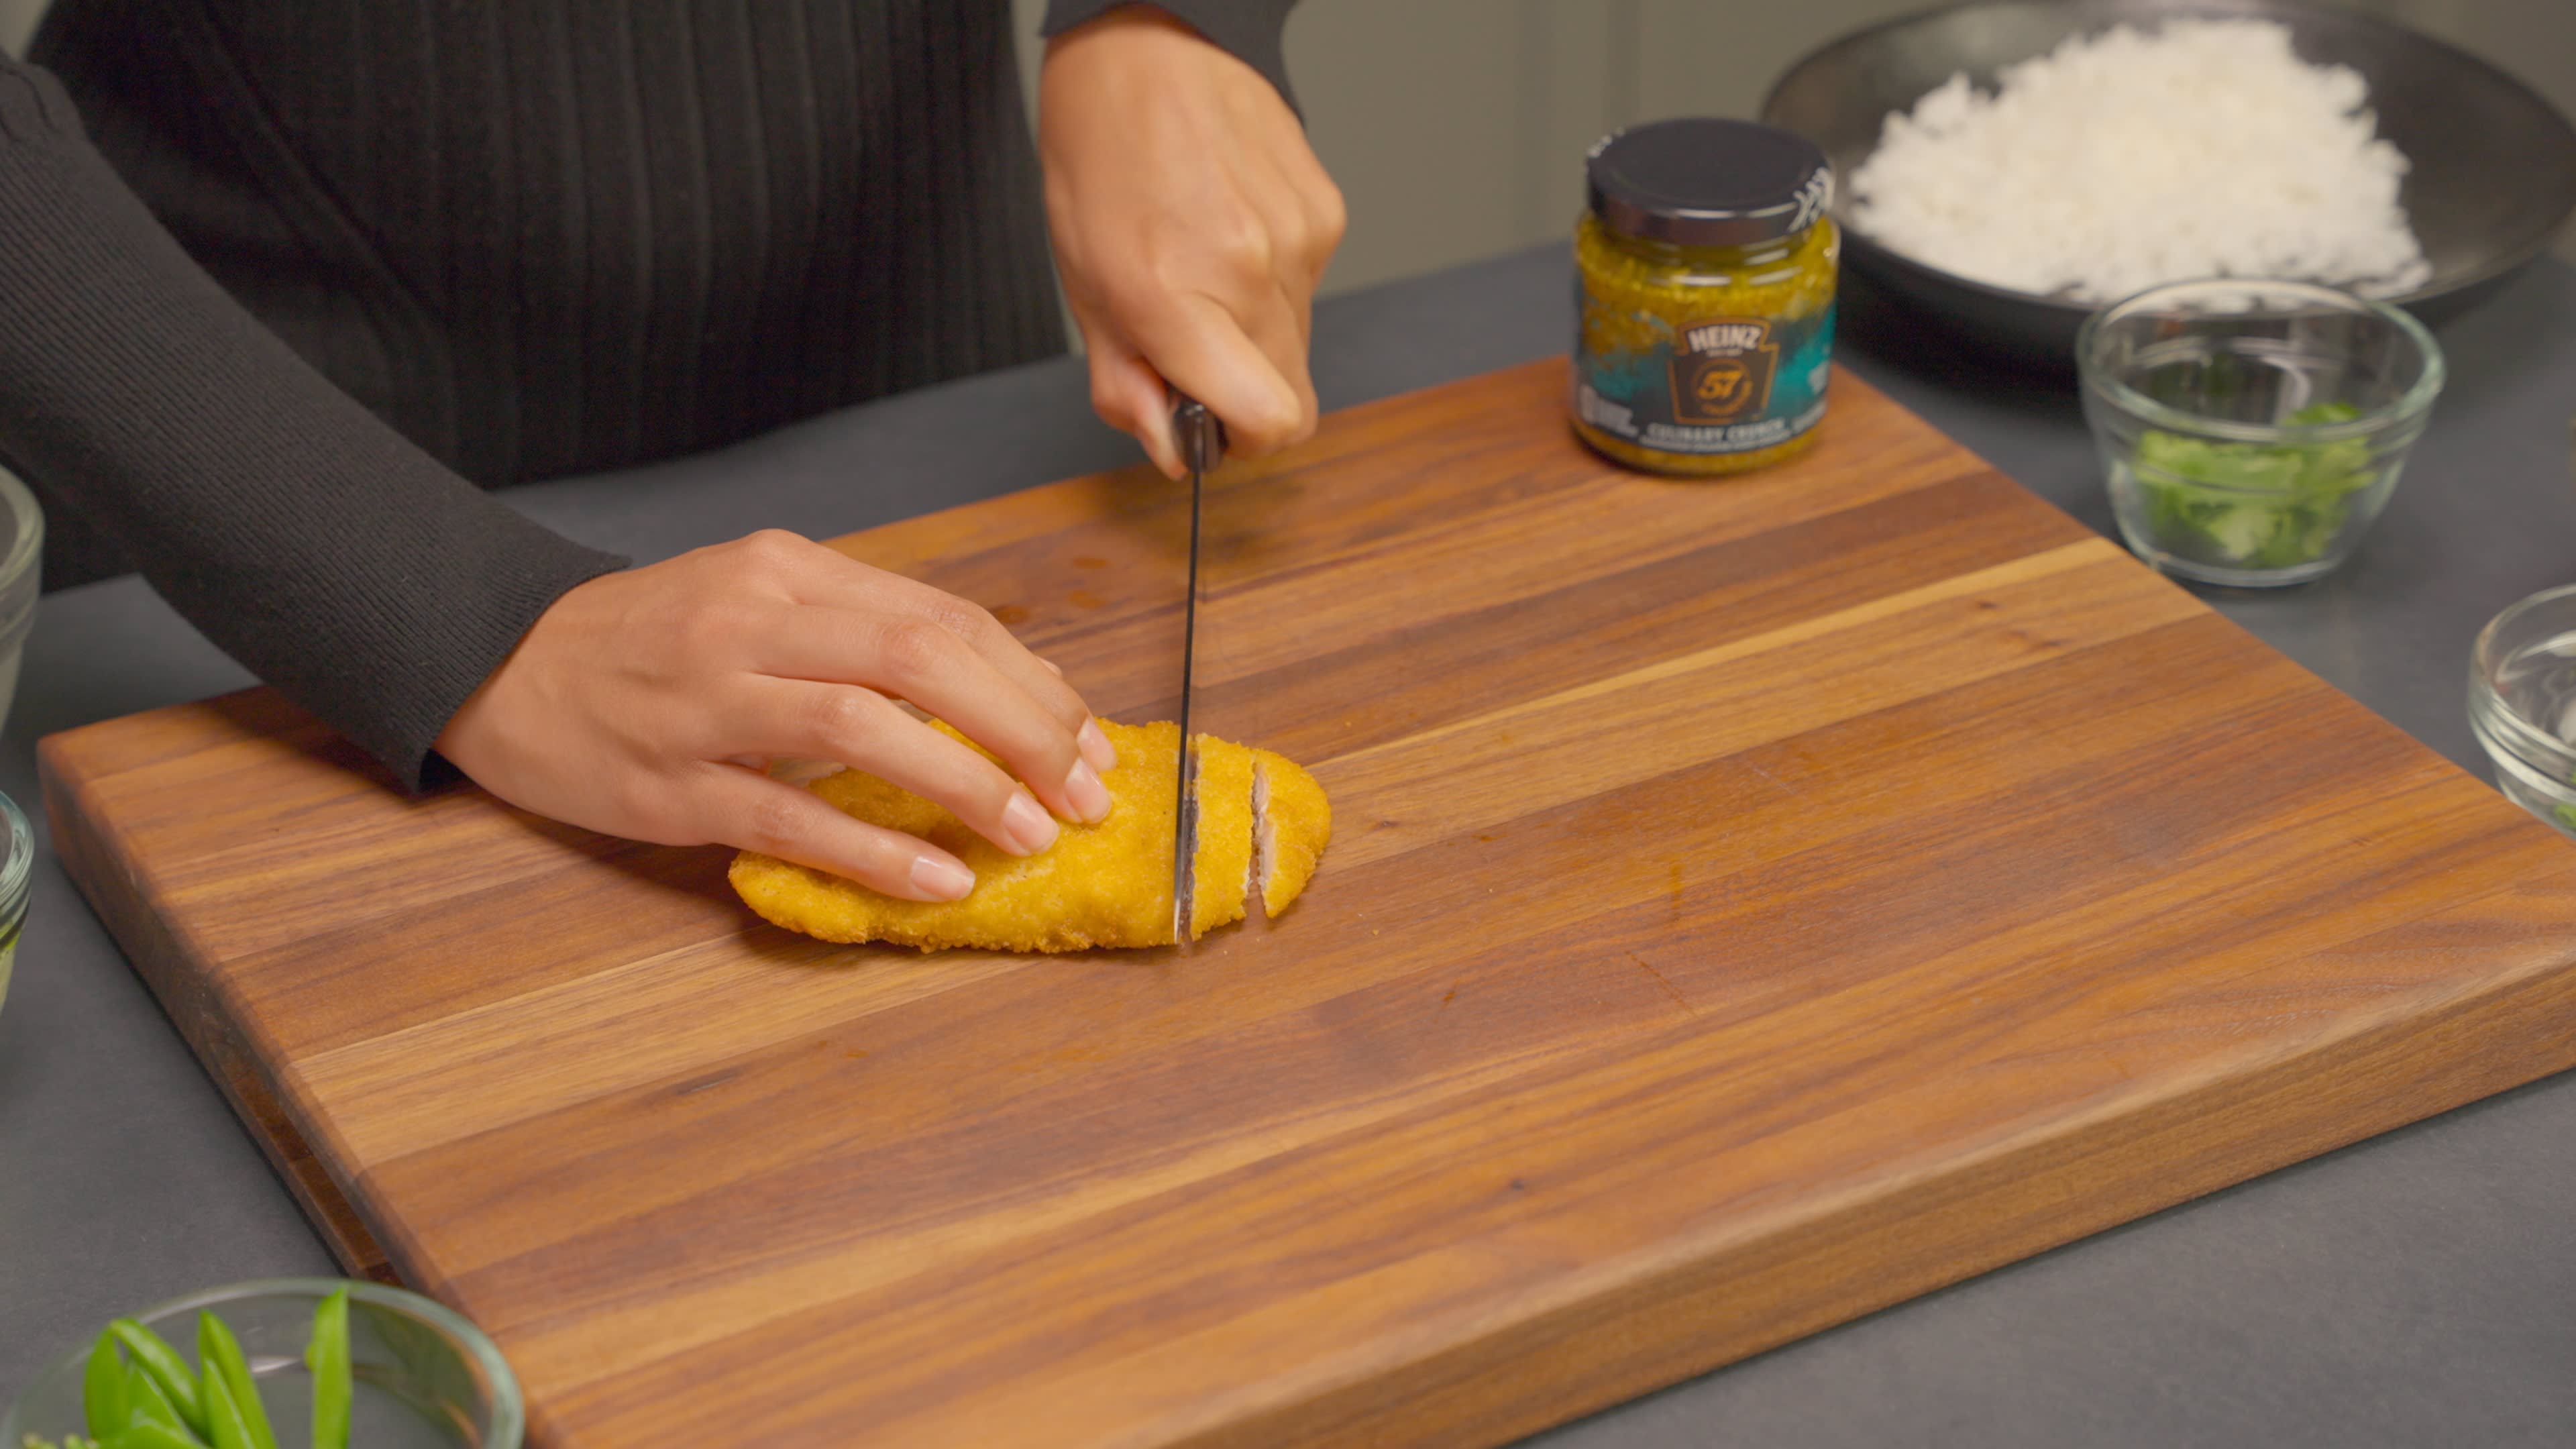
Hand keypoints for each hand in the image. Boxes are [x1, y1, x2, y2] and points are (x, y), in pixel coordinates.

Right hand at [435, 531, 1120, 901]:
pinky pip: (790, 818)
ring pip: (863, 730)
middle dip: (1022, 729)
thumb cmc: (652, 640)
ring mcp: (707, 703)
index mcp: (789, 571)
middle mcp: (753, 623)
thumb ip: (867, 633)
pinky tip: (939, 878)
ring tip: (1032, 834)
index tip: (1087, 741)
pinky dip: (876, 850)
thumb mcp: (760, 601)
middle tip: (1084, 793)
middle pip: (921, 659)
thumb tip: (1005, 690)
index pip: (942, 618)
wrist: (499, 661)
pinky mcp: (671, 784)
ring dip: (965, 784)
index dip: (1030, 684)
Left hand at [1040, 5, 1345, 477]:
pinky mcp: (1327, 212)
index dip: (1243, 440)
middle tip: (1193, 344)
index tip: (1210, 423)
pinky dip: (1274, 278)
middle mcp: (1251, 272)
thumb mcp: (1084, 285)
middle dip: (1244, 390)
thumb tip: (1172, 449)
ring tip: (1203, 265)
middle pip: (1292, 395)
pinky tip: (1231, 227)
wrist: (1148, 46)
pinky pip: (1310, 284)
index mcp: (1177, 298)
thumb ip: (1126, 383)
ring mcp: (1300, 239)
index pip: (1270, 420)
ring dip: (1255, 328)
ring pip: (1299, 339)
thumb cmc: (1103, 158)